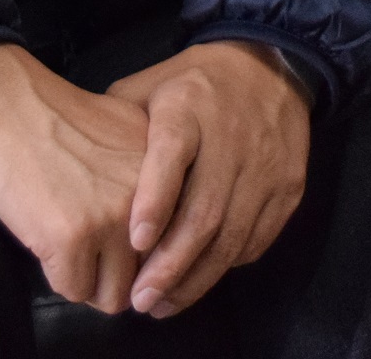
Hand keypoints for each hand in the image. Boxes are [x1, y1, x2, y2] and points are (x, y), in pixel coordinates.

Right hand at [0, 43, 151, 312]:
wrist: (8, 101)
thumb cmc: (58, 119)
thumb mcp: (125, 138)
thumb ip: (149, 183)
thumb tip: (152, 243)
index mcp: (166, 176)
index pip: (170, 247)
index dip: (139, 255)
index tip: (115, 244)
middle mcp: (150, 200)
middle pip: (144, 278)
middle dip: (113, 274)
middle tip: (85, 251)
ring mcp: (112, 219)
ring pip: (112, 295)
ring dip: (87, 280)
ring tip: (66, 249)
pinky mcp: (73, 237)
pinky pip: (73, 289)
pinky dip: (56, 275)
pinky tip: (44, 241)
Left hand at [105, 40, 311, 318]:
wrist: (269, 66)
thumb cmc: (193, 85)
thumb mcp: (149, 87)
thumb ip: (117, 127)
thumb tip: (82, 175)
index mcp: (188, 106)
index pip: (172, 155)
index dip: (155, 200)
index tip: (135, 241)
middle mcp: (232, 136)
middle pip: (205, 210)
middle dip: (171, 262)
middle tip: (141, 298)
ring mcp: (265, 164)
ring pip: (232, 234)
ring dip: (196, 277)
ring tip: (163, 303)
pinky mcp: (288, 186)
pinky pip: (257, 238)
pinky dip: (227, 265)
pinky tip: (199, 278)